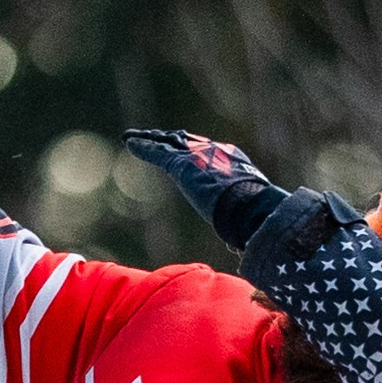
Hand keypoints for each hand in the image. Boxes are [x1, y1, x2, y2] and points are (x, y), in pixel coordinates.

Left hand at [122, 125, 282, 251]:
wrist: (250, 207)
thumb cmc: (253, 217)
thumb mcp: (242, 218)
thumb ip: (233, 227)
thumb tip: (233, 246)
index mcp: (233, 161)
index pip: (209, 152)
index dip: (194, 151)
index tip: (184, 150)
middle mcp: (214, 153)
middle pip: (186, 142)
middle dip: (170, 139)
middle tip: (157, 137)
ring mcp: (197, 156)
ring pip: (168, 143)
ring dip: (150, 139)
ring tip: (133, 136)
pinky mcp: (182, 164)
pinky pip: (158, 153)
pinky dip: (143, 148)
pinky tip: (129, 143)